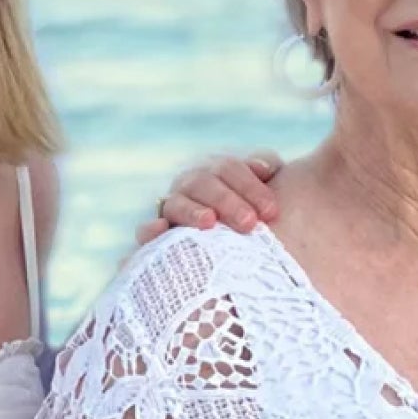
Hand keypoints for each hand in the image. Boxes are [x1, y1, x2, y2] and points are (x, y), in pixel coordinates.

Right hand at [134, 150, 284, 245]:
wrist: (241, 251)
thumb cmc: (258, 212)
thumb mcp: (266, 188)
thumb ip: (267, 168)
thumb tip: (264, 168)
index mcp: (217, 171)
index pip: (228, 169)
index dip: (249, 186)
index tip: (271, 210)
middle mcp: (191, 185)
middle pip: (203, 183)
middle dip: (227, 201)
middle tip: (250, 223)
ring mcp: (173, 209)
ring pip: (176, 204)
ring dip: (192, 211)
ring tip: (209, 222)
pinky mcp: (158, 238)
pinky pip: (146, 233)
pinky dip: (149, 231)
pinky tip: (160, 230)